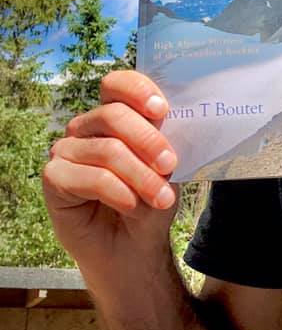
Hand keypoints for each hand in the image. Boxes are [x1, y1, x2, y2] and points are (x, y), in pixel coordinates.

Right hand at [42, 70, 179, 281]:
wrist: (134, 245)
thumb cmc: (151, 200)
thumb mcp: (167, 167)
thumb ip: (167, 140)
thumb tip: (179, 117)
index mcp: (116, 114)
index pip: (117, 84)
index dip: (137, 90)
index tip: (162, 109)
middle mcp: (88, 126)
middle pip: (114, 115)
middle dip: (149, 140)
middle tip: (171, 165)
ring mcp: (67, 150)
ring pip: (107, 150)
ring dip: (141, 176)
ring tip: (161, 198)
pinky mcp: (54, 177)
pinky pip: (91, 177)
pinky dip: (119, 192)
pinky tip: (132, 205)